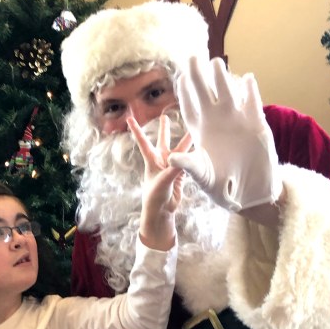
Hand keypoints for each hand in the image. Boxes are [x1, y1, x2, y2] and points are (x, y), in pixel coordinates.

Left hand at [127, 111, 190, 249]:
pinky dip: (193, 156)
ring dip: (186, 141)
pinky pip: (187, 162)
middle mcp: (161, 161)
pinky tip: (200, 149)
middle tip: (165, 116)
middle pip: (163, 141)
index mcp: (151, 161)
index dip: (137, 130)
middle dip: (164, 130)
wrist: (161, 212)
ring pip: (179, 151)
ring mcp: (170, 168)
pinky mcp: (179, 175)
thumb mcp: (163, 182)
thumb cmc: (155, 196)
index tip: (129, 118)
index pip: (143, 142)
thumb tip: (184, 158)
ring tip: (193, 129)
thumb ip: (173, 169)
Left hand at [168, 56, 281, 213]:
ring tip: (217, 63)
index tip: (179, 77)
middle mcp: (217, 121)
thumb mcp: (203, 177)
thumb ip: (189, 166)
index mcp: (200, 130)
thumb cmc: (222, 186)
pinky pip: (253, 104)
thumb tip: (171, 158)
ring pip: (228, 93)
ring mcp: (237, 120)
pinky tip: (248, 79)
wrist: (251, 192)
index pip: (189, 106)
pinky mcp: (256, 125)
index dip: (185, 91)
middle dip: (198, 76)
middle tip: (193, 57)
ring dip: (223, 78)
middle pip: (205, 93)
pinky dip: (251, 92)